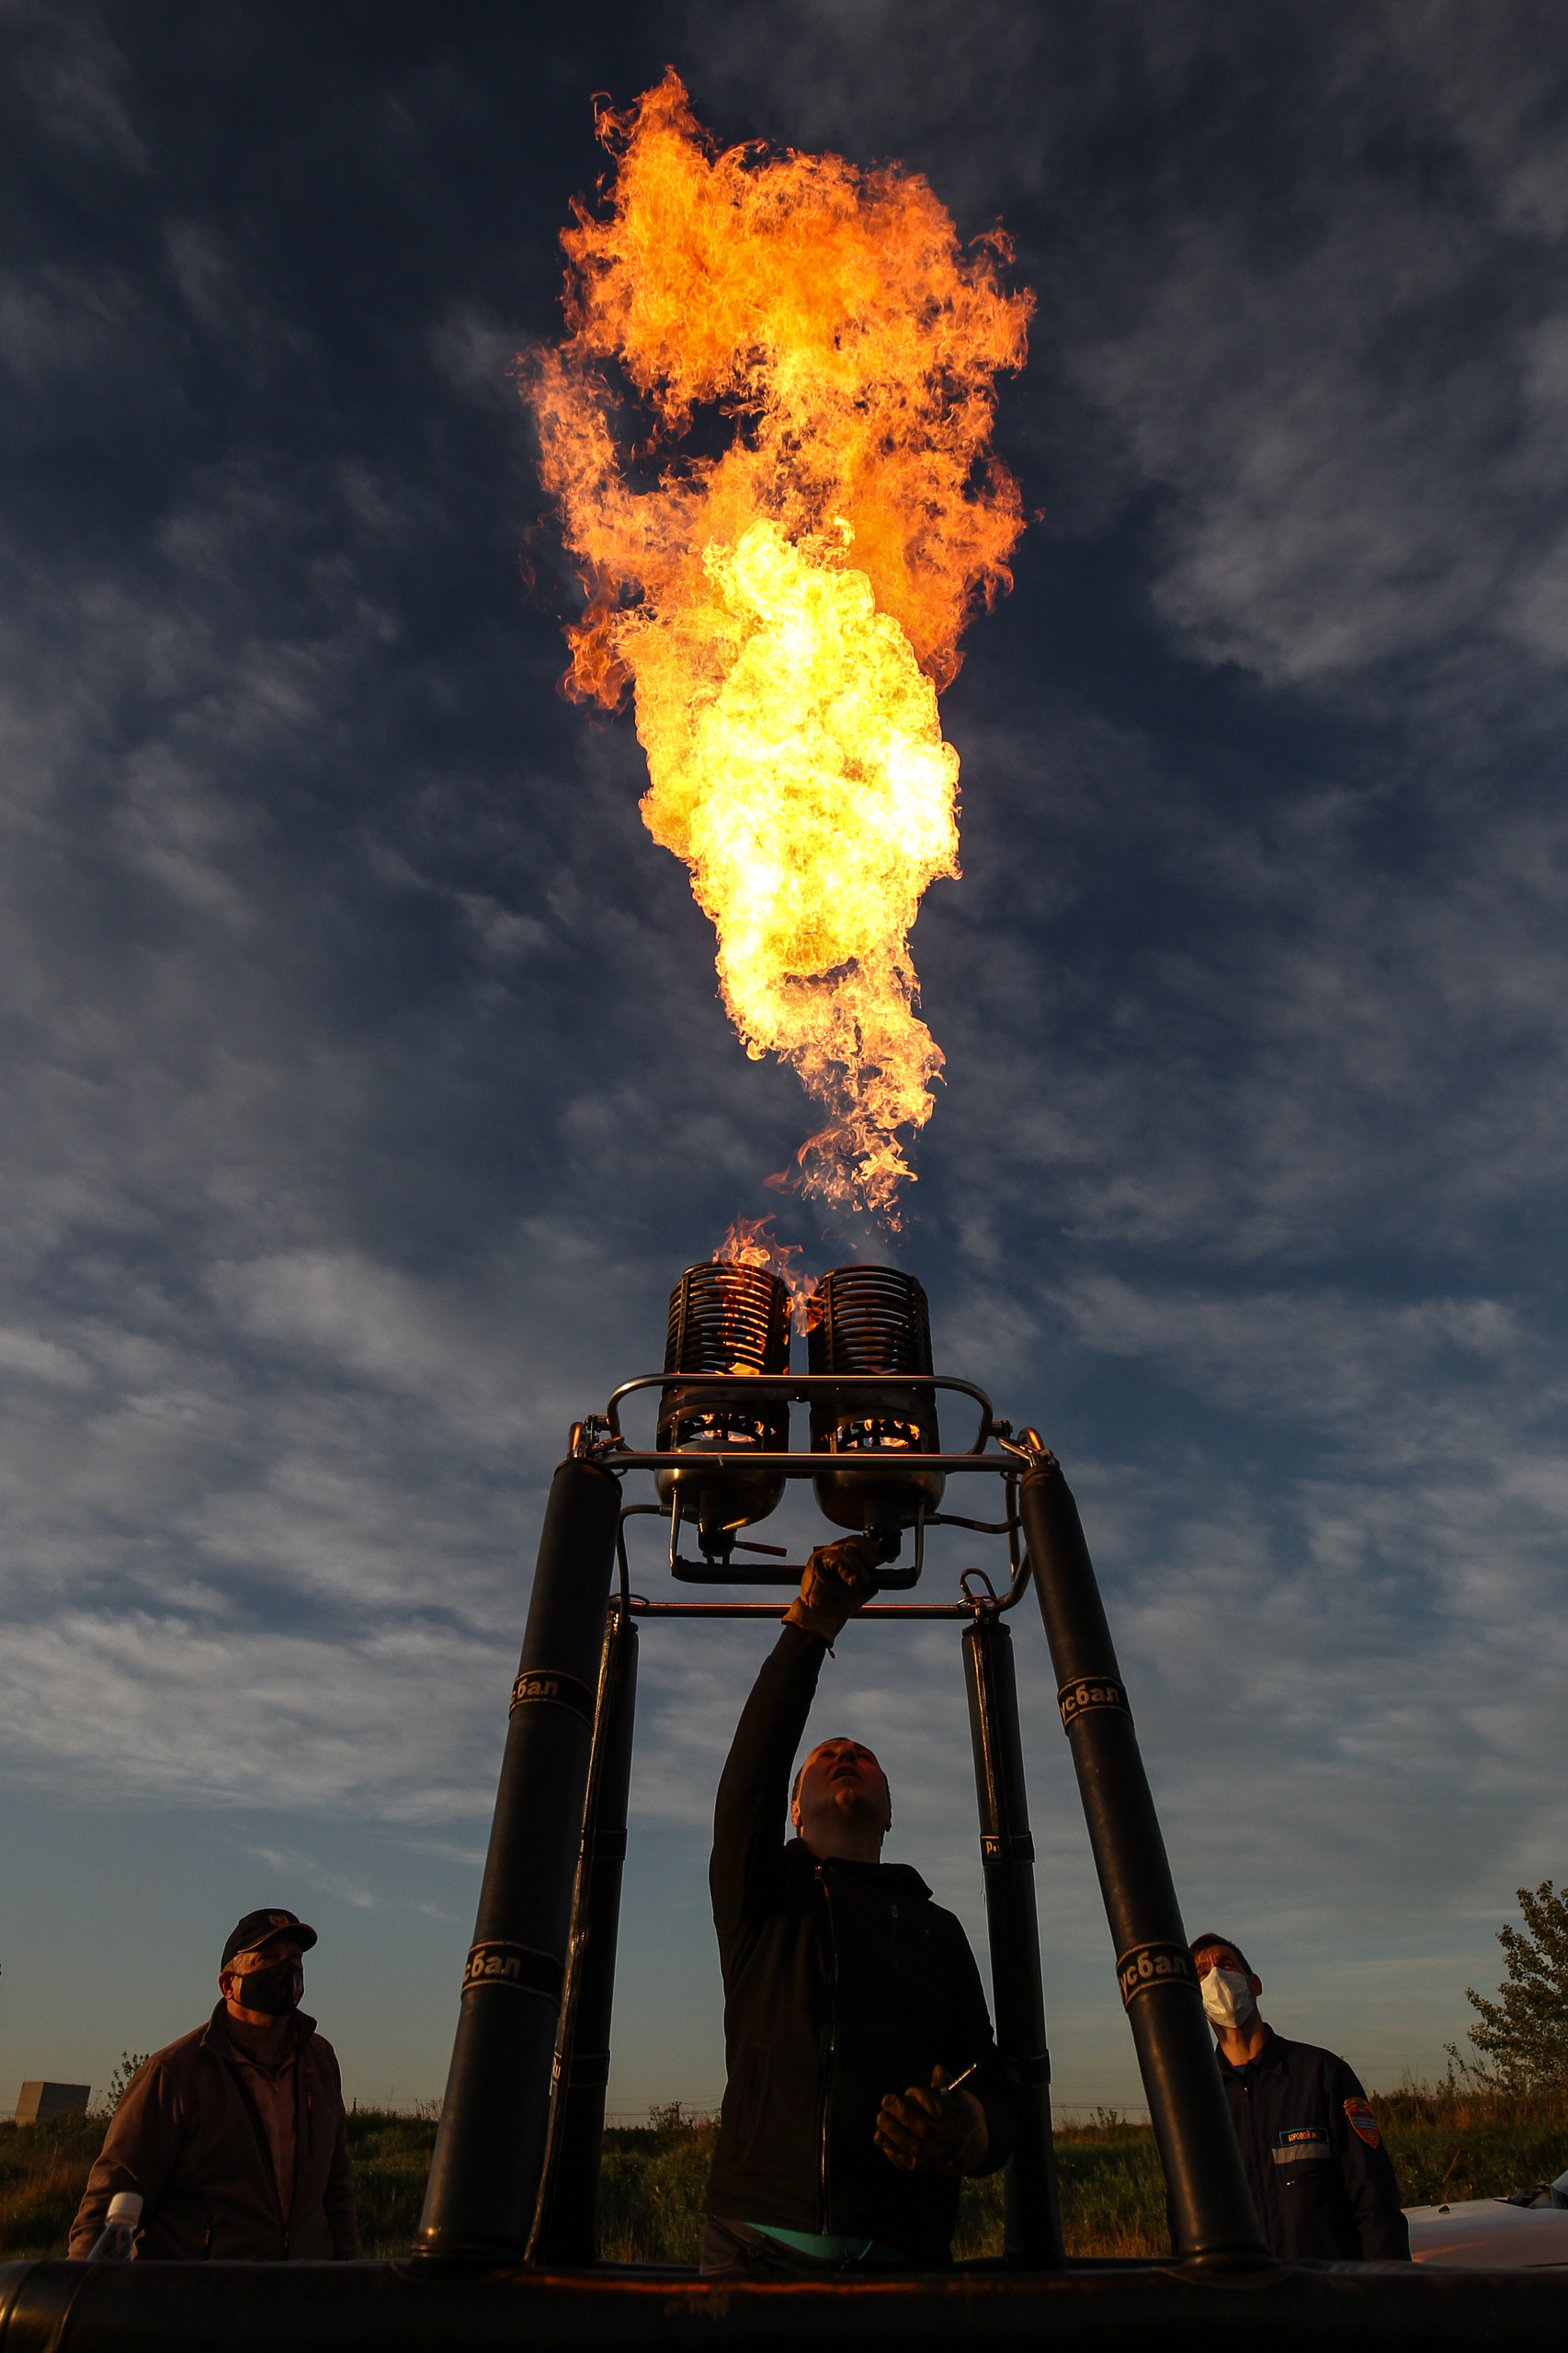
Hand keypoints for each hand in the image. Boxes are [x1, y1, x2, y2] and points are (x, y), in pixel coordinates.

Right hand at [782, 1533, 894, 1642]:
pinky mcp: (817, 1561)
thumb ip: (871, 1579)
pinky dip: (848, 1569)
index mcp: (845, 1557)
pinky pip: (837, 1557)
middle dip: (868, 1552)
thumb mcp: (862, 1590)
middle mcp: (834, 1552)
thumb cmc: (839, 1605)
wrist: (823, 1617)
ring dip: (858, 1567)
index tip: (888, 1558)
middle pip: (855, 1540)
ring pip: (847, 1549)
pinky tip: (852, 1582)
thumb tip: (885, 1574)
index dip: (874, 1548)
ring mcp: (824, 1555)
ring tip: (863, 1582)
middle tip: (873, 1565)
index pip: (861, 1542)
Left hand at [873, 2065, 987, 2174]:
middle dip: (902, 2114)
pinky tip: (881, 2136)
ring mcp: (936, 2157)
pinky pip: (906, 2163)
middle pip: (925, 2130)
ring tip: (881, 2117)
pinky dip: (891, 2151)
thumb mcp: (954, 2095)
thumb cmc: (952, 2111)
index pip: (940, 2109)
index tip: (909, 2092)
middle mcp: (949, 2140)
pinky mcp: (923, 2168)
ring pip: (914, 2147)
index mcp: (958, 2119)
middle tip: (886, 2100)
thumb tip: (938, 2069)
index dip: (922, 2099)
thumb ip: (945, 2082)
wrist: (961, 2145)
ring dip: (893, 2132)